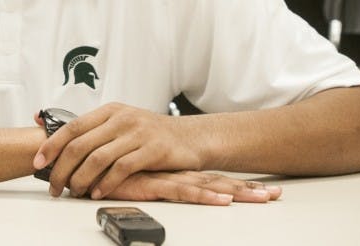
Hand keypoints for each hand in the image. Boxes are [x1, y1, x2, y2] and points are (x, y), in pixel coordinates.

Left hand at [33, 102, 234, 199]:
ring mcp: (137, 133)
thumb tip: (50, 126)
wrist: (190, 137)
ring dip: (81, 178)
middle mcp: (121, 118)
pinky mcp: (152, 150)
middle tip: (53, 186)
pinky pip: (122, 168)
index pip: (73, 126)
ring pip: (98, 158)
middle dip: (62, 167)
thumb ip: (93, 128)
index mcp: (110, 111)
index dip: (52, 145)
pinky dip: (105, 183)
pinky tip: (96, 193)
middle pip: (81, 144)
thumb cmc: (150, 133)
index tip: (37, 162)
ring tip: (72, 192)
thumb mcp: (121, 122)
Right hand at [104, 171, 281, 204]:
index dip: (238, 182)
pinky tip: (222, 200)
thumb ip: (149, 181)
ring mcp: (165, 176)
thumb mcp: (134, 179)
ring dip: (236, 192)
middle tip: (277, 194)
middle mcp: (173, 171)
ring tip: (263, 198)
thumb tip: (162, 188)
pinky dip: (204, 196)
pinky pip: (182, 191)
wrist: (82, 159)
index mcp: (173, 171)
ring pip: (207, 185)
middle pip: (218, 180)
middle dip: (248, 189)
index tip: (264, 189)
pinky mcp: (151, 183)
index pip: (211, 176)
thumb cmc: (105, 169)